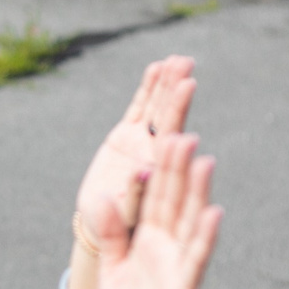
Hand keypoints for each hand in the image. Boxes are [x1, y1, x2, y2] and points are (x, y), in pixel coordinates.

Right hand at [76, 56, 196, 237]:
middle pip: (169, 119)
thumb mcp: (125, 218)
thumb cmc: (118, 229)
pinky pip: (140, 108)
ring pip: (158, 108)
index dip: (178, 111)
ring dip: (167, 84)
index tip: (187, 86)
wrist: (102, 223)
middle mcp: (157, 154)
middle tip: (185, 67)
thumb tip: (143, 174)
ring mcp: (144, 142)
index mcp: (163, 173)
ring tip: (176, 60)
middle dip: (176, 94)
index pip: (173, 138)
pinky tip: (157, 68)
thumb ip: (134, 196)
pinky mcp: (128, 135)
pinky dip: (148, 89)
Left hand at [90, 134, 221, 288]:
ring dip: (197, 192)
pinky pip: (196, 259)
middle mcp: (168, 246)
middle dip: (178, 168)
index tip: (164, 132)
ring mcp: (179, 265)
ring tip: (204, 160)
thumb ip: (111, 234)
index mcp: (148, 239)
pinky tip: (214, 212)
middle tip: (183, 130)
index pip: (155, 196)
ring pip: (190, 222)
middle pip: (174, 200)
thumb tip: (101, 197)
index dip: (160, 167)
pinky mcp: (184, 288)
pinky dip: (205, 236)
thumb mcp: (112, 268)